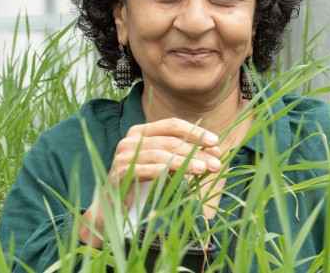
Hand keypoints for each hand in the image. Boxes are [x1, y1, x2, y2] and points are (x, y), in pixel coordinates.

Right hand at [79, 118, 222, 247]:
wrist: (113, 205)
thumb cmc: (143, 182)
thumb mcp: (166, 165)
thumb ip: (186, 156)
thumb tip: (216, 155)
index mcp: (142, 131)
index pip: (172, 125)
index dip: (195, 131)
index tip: (215, 142)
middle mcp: (131, 139)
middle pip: (169, 140)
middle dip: (196, 150)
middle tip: (216, 162)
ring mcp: (124, 155)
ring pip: (160, 154)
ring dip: (185, 161)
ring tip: (203, 169)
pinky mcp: (120, 173)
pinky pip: (147, 169)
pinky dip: (166, 171)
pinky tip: (182, 175)